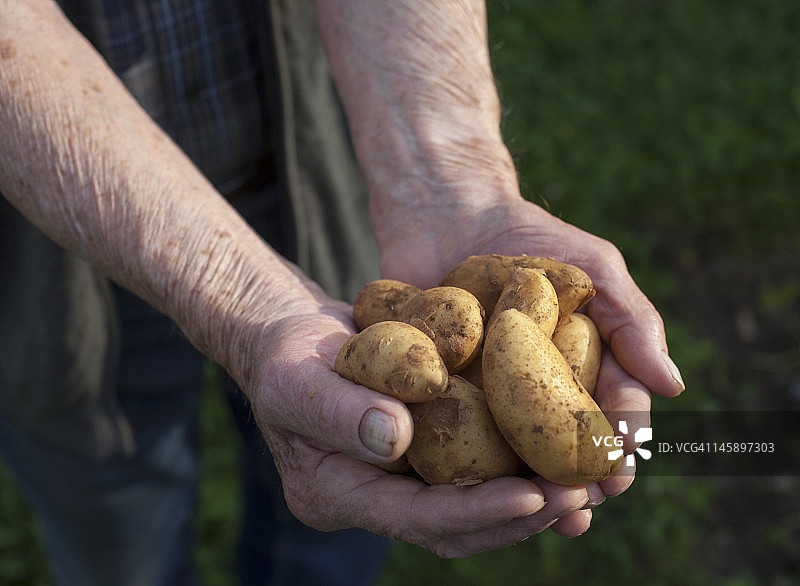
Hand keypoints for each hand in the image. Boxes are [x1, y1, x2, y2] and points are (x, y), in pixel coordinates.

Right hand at [241, 292, 602, 556]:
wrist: (287, 335)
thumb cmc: (281, 354)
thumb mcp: (295, 378)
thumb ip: (336, 409)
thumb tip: (396, 437)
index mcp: (339, 494)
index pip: (416, 518)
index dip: (476, 512)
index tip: (532, 497)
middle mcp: (376, 497)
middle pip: (456, 525)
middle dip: (520, 515)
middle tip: (579, 496)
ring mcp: (398, 476)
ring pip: (472, 502)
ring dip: (530, 495)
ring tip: (585, 480)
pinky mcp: (420, 447)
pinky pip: (472, 463)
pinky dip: (514, 458)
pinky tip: (554, 443)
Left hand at [378, 196, 683, 500]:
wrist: (448, 212)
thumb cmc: (530, 237)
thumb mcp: (592, 268)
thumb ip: (633, 321)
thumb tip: (674, 387)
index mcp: (580, 366)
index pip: (608, 414)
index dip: (617, 447)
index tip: (619, 476)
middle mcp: (534, 388)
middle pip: (560, 446)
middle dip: (574, 481)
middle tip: (577, 509)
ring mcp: (485, 392)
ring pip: (509, 452)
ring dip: (525, 487)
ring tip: (534, 515)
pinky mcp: (437, 388)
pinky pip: (450, 430)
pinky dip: (461, 461)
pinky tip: (467, 487)